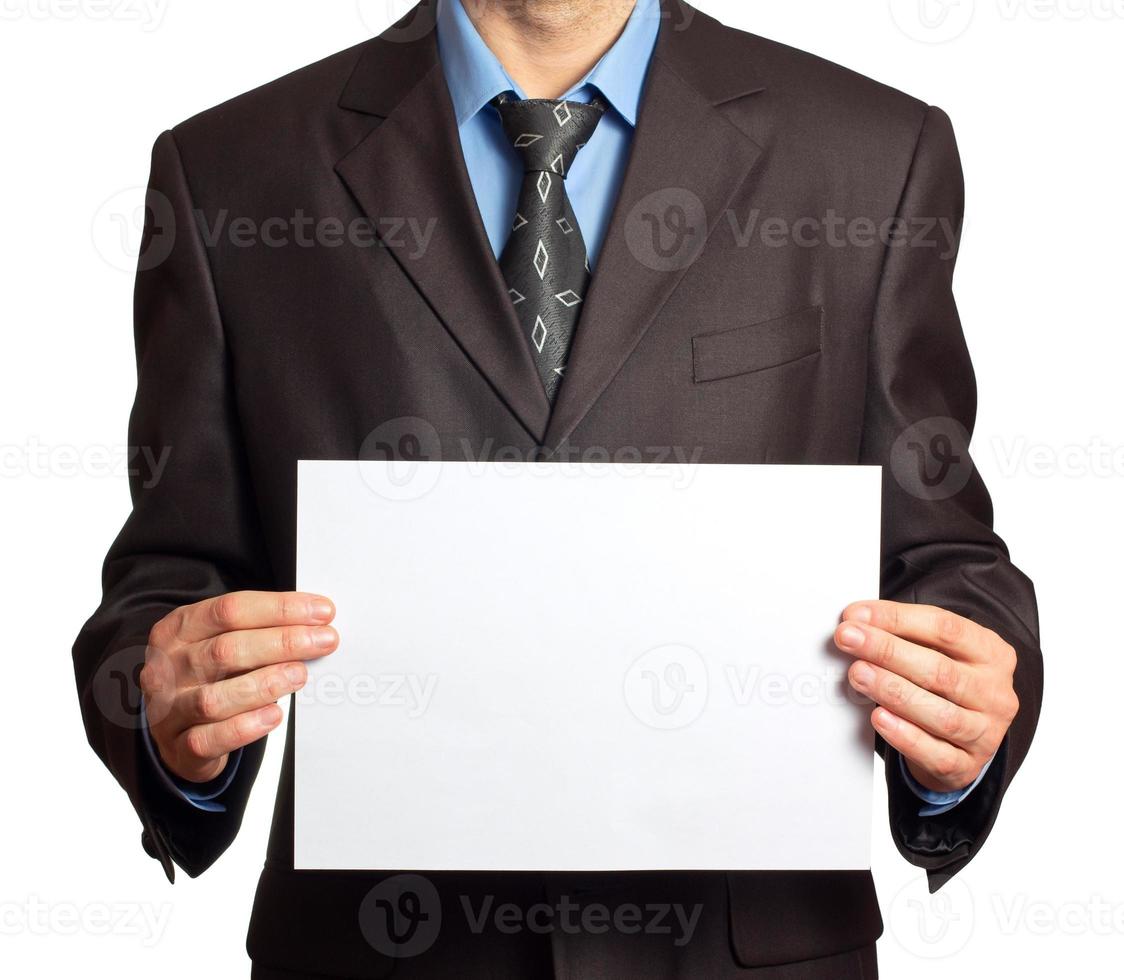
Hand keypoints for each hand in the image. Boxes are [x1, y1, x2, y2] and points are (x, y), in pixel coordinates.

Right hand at [139, 591, 338, 782]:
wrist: (175, 728)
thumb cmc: (209, 676)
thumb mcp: (219, 642)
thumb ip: (257, 630)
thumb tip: (314, 622)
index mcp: (177, 630)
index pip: (230, 610)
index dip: (280, 608)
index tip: (321, 612)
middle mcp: (167, 667)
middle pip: (226, 650)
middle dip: (283, 643)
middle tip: (324, 641)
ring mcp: (167, 709)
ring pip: (215, 698)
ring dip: (265, 684)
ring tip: (299, 675)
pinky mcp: (179, 747)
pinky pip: (210, 739)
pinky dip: (246, 727)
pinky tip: (274, 715)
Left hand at [835, 600, 1018, 793]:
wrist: (962, 739)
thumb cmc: (943, 686)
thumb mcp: (936, 652)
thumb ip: (903, 637)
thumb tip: (856, 624)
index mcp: (992, 653)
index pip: (945, 628)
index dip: (897, 619)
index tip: (856, 616)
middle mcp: (995, 693)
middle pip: (940, 670)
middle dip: (887, 651)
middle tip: (848, 639)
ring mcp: (985, 732)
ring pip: (940, 714)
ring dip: (892, 691)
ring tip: (858, 674)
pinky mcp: (967, 765)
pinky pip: (936, 753)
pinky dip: (904, 735)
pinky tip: (879, 716)